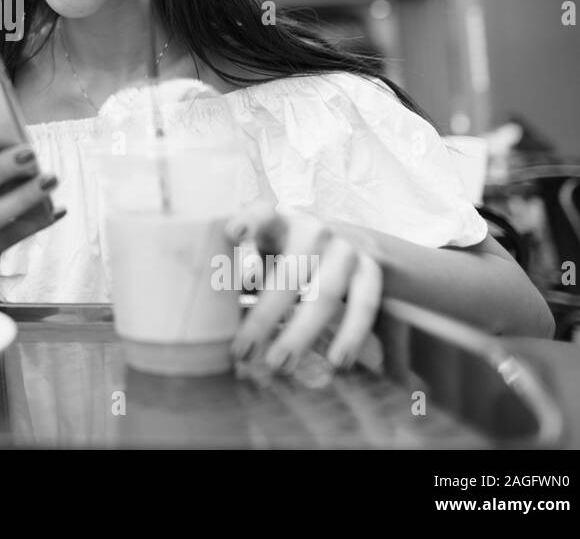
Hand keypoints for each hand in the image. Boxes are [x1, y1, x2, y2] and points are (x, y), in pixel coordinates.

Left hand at [225, 201, 382, 372]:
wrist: (353, 241)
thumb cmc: (290, 254)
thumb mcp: (266, 254)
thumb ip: (243, 278)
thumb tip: (209, 319)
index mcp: (278, 222)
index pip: (262, 214)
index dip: (248, 221)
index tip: (233, 233)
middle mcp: (313, 230)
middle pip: (289, 275)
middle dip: (264, 317)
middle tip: (243, 351)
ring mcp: (345, 249)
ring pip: (325, 294)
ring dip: (301, 333)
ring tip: (280, 365)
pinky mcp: (370, 270)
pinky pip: (364, 304)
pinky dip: (351, 334)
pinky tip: (337, 361)